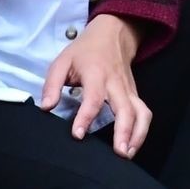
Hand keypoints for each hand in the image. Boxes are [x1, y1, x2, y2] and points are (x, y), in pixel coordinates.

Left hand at [39, 14, 152, 159]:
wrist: (113, 34)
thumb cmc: (85, 50)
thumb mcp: (62, 61)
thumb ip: (52, 85)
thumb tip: (46, 108)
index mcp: (96, 73)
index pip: (94, 98)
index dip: (86, 117)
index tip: (78, 135)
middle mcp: (116, 83)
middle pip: (126, 109)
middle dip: (124, 132)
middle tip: (119, 153)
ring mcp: (129, 90)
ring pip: (142, 113)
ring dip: (138, 135)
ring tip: (127, 154)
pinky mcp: (135, 95)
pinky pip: (144, 114)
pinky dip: (141, 131)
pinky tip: (132, 146)